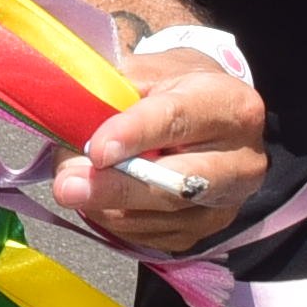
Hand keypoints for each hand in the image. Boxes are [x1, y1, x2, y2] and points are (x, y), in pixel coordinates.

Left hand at [53, 49, 266, 251]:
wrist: (212, 117)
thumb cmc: (176, 88)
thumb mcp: (151, 71)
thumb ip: (115, 92)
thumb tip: (72, 124)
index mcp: (230, 105)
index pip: (177, 121)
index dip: (134, 135)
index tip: (96, 149)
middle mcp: (240, 160)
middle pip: (174, 183)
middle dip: (115, 186)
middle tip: (66, 186)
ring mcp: (226, 202)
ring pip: (156, 215)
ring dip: (104, 204)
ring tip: (71, 183)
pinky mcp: (205, 231)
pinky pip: (151, 234)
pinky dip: (114, 219)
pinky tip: (97, 197)